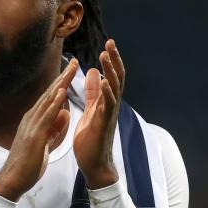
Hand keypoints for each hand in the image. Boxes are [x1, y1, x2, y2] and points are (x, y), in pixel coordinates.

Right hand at [0, 59, 77, 200]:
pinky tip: (62, 92)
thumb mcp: (46, 143)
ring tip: (71, 70)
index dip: (61, 84)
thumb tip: (65, 113)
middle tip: (74, 62)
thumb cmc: (27, 164)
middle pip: (49, 94)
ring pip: (48, 100)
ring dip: (60, 84)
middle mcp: (31, 118)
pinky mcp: (34, 135)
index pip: (50, 98)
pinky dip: (54, 102)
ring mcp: (31, 125)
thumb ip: (55, 128)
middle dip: (62, 77)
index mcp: (34, 121)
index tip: (72, 71)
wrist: (12, 180)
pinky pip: (46, 116)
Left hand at [74, 39, 123, 188]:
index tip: (108, 44)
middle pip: (116, 78)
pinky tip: (104, 81)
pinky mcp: (104, 124)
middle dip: (113, 60)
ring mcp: (109, 114)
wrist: (94, 165)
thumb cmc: (92, 140)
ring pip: (114, 88)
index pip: (111, 76)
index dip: (111, 61)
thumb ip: (93, 93)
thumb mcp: (91, 111)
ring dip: (110, 71)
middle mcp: (111, 105)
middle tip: (110, 42)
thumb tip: (92, 73)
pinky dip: (107, 93)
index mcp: (106, 102)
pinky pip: (108, 106)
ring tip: (106, 55)